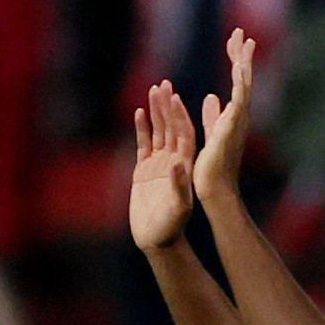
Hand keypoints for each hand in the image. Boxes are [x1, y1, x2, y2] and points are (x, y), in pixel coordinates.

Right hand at [129, 80, 196, 251]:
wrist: (157, 240)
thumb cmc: (170, 228)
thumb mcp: (177, 207)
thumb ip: (178, 186)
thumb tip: (178, 164)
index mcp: (185, 167)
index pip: (183, 134)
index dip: (179, 115)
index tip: (174, 96)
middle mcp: (173, 162)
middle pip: (171, 128)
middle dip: (167, 106)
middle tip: (163, 83)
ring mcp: (158, 165)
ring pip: (157, 132)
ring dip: (155, 112)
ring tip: (152, 90)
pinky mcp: (143, 171)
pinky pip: (143, 145)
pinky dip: (142, 129)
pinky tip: (139, 112)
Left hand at [192, 28, 254, 207]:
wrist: (215, 189)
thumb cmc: (213, 167)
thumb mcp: (212, 133)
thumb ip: (214, 115)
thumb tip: (212, 97)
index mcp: (234, 115)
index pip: (237, 81)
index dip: (236, 60)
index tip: (234, 40)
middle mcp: (239, 116)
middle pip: (243, 78)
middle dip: (241, 54)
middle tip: (240, 32)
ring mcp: (238, 122)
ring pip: (244, 86)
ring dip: (243, 63)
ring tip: (244, 42)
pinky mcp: (231, 129)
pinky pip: (237, 102)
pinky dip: (240, 84)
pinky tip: (239, 68)